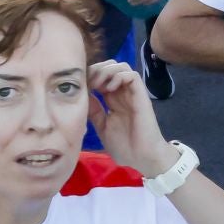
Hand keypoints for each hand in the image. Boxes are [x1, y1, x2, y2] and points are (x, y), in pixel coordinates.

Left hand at [86, 59, 176, 175]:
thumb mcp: (102, 127)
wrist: (142, 158)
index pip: (102, 76)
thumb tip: (82, 96)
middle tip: (89, 83)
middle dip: (97, 69)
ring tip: (98, 85)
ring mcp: (132, 93)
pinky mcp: (141, 96)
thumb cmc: (124, 146)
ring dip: (106, 71)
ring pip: (121, 66)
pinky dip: (119, 76)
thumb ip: (94, 111)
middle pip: (111, 66)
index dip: (90, 75)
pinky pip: (132, 75)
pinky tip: (110, 89)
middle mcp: (122, 93)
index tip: (81, 86)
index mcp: (113, 100)